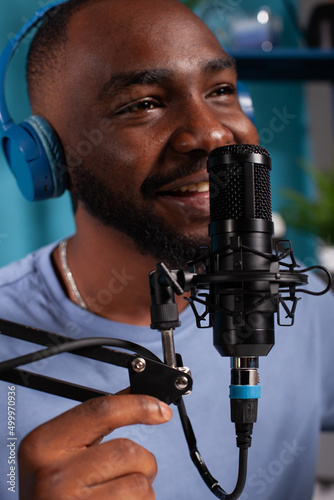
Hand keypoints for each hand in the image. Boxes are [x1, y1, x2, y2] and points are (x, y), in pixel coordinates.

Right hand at [18, 394, 171, 499]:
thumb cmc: (53, 491)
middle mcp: (53, 475)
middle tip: (130, 472)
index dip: (138, 405)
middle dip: (143, 461)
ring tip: (119, 495)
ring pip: (140, 485)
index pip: (101, 411)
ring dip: (142, 490)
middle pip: (128, 451)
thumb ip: (96, 423)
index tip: (161, 410)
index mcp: (44, 444)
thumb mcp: (62, 451)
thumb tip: (137, 397)